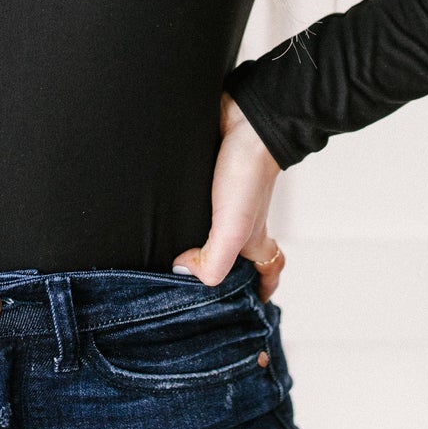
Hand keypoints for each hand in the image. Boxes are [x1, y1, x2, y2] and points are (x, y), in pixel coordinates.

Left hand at [171, 93, 285, 299]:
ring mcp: (223, 200)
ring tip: (167, 254)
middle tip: (195, 286)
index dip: (261, 292)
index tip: (251, 308)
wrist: (244, 120)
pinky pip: (194, 202)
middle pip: (235, 255)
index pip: (267, 273)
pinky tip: (160, 214)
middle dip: (221, 271)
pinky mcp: (205, 178)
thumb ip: (213, 261)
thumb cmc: (249, 173)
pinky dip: (181, 211)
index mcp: (255, 238)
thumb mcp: (235, 230)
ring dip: (194, 241)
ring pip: (211, 229)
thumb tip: (182, 272)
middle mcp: (240, 222)